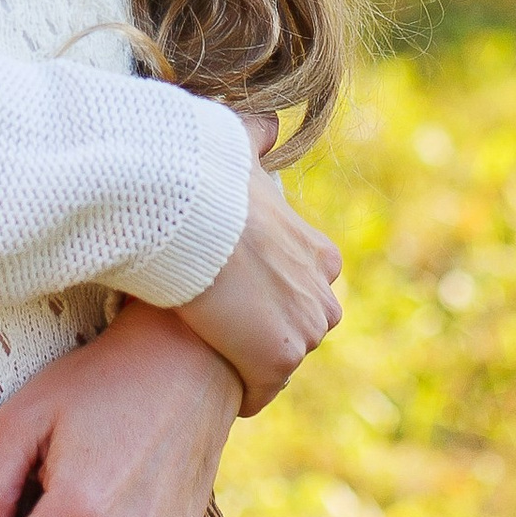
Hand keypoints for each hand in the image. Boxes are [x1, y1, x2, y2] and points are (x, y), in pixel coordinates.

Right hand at [174, 161, 341, 415]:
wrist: (192, 212)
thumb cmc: (210, 179)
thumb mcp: (240, 149)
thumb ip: (258, 138)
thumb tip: (270, 124)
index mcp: (320, 255)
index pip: (302, 292)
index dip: (263, 296)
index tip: (230, 293)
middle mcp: (323, 295)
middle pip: (296, 331)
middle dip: (262, 333)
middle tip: (216, 324)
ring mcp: (304, 330)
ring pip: (277, 362)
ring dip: (249, 362)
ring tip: (209, 351)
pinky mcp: (277, 359)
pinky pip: (258, 392)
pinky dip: (238, 392)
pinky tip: (209, 378)